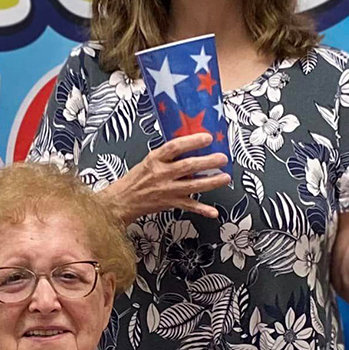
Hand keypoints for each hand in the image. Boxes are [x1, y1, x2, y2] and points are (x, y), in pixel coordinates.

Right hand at [104, 133, 230, 223]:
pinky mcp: (170, 203)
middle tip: (222, 158)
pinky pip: (189, 206)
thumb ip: (167, 155)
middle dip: (208, 162)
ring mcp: (167, 190)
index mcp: (155, 160)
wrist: (123, 200)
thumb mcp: (149, 161)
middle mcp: (162, 174)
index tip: (207, 138)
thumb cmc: (136, 180)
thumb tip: (190, 146)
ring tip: (225, 178)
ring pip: (193, 185)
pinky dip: (202, 210)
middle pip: (188, 166)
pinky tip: (213, 211)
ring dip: (211, 182)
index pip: (175, 147)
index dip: (192, 142)